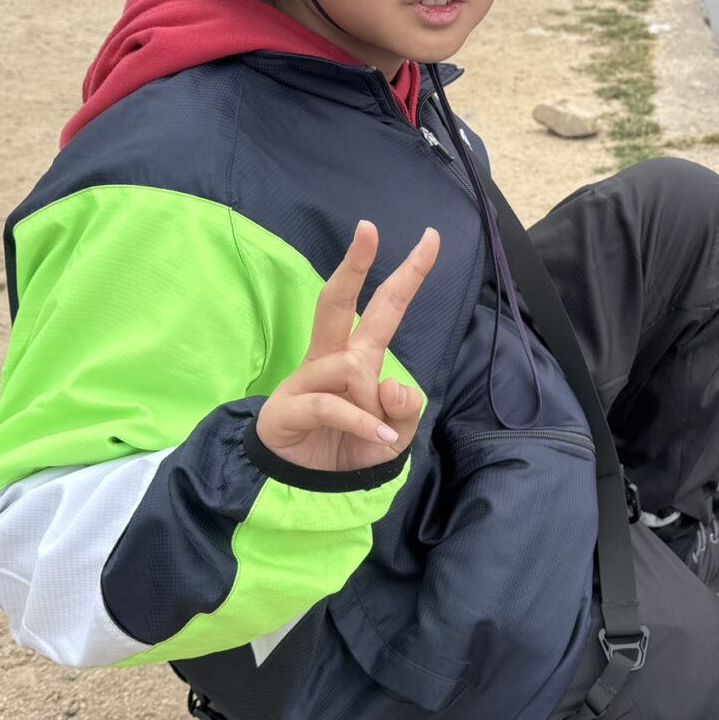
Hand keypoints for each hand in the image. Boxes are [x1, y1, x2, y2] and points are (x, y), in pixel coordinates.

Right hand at [255, 221, 438, 474]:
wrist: (308, 491)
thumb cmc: (351, 450)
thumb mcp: (394, 434)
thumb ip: (404, 410)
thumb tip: (395, 384)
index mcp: (357, 357)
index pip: (384, 307)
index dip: (407, 275)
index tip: (430, 239)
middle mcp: (329, 359)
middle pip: (337, 301)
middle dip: (354, 265)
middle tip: (368, 228)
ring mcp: (304, 380)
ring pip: (348, 366)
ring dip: (371, 403)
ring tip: (375, 430)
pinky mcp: (288, 408)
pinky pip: (332, 404)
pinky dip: (361, 422)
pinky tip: (378, 436)